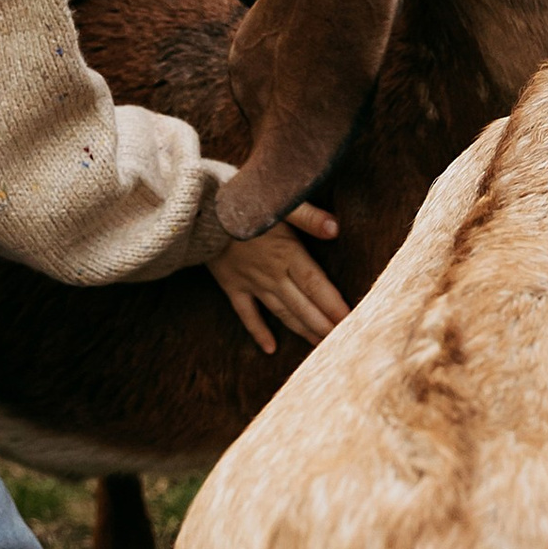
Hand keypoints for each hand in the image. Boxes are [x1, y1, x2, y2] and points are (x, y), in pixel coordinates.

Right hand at [210, 204, 347, 354]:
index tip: (351, 321)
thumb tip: (336, 228)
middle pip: (303, 305)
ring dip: (302, 330)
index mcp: (287, 252)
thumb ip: (308, 216)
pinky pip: (246, 314)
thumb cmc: (241, 200)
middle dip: (324, 325)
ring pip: (281, 312)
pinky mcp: (231, 285)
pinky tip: (270, 348)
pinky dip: (258, 331)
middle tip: (344, 342)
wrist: (196, 208)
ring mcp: (250, 282)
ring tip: (321, 346)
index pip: (316, 285)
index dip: (334, 304)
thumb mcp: (277, 202)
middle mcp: (272, 273)